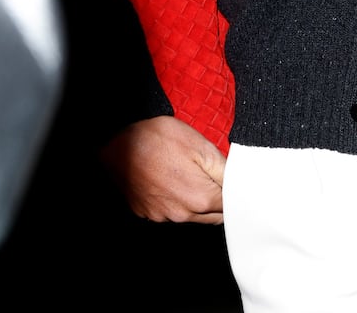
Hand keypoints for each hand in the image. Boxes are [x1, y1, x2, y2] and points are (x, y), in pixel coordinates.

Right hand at [100, 115, 225, 223]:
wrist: (117, 145)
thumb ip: (223, 169)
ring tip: (190, 174)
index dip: (234, 192)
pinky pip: (170, 212)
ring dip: (198, 201)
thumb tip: (239, 184)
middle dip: (220, 200)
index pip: (230, 206)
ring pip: (192, 215)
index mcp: (201, 199)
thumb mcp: (199, 145)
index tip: (234, 182)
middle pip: (213, 215)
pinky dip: (176, 201)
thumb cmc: (159, 139)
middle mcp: (183, 215)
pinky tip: (171, 180)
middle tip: (216, 177)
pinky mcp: (147, 214)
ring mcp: (163, 217)